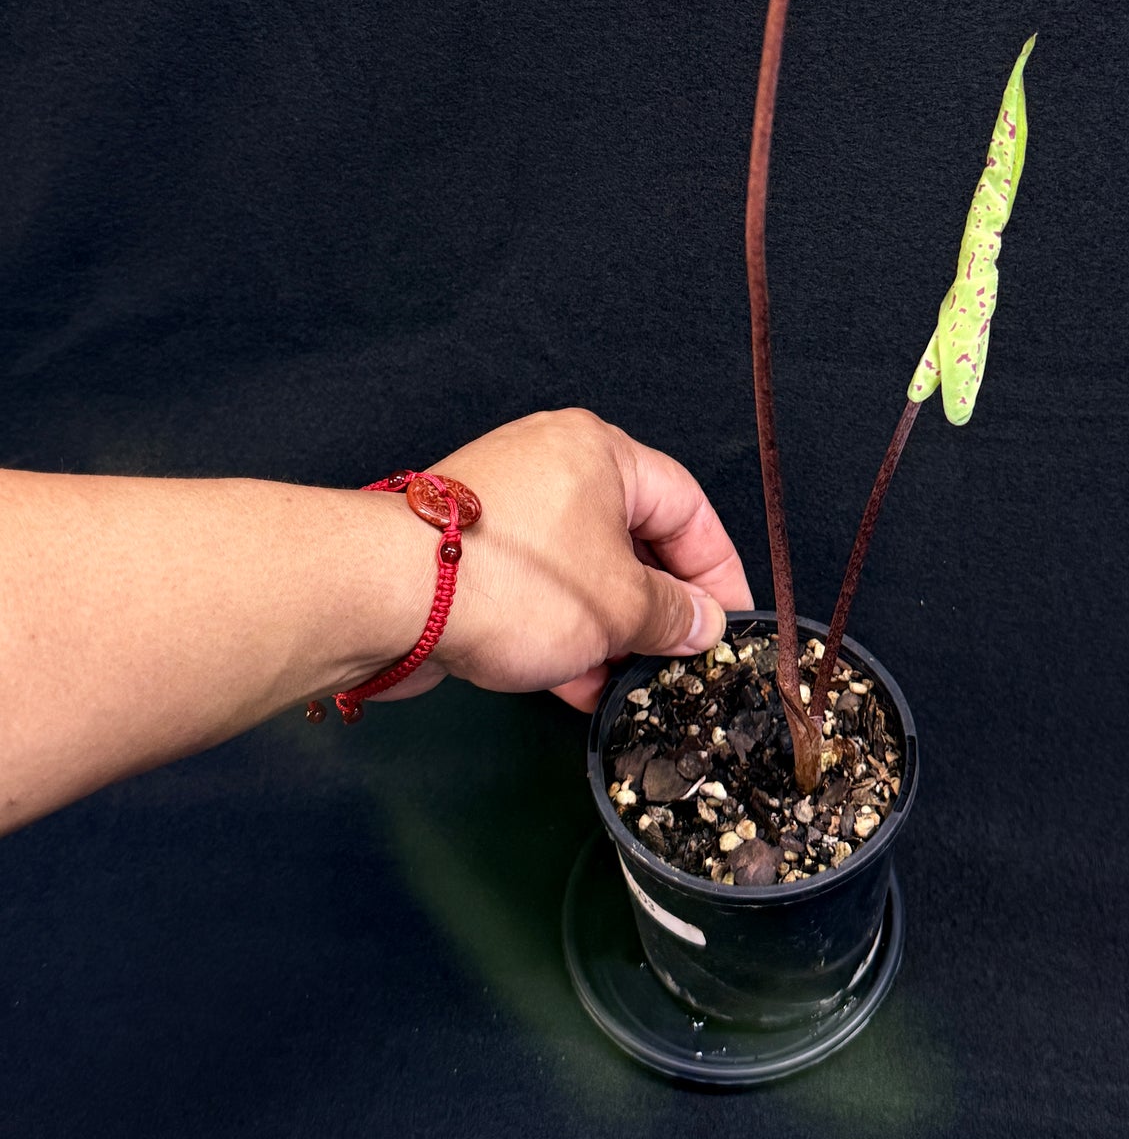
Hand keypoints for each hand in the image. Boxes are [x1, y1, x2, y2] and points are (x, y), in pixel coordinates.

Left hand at [375, 409, 751, 711]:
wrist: (387, 595)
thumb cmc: (516, 582)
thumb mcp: (618, 606)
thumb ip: (672, 615)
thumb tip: (703, 624)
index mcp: (599, 452)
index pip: (684, 505)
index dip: (717, 568)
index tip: (731, 622)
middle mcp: (553, 467)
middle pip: (632, 537)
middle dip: (659, 605)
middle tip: (682, 658)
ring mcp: (508, 508)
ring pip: (582, 569)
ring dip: (611, 628)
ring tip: (631, 683)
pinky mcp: (471, 552)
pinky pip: (538, 589)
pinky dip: (564, 632)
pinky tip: (578, 686)